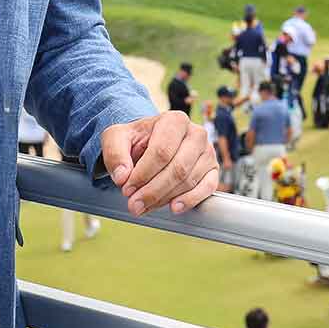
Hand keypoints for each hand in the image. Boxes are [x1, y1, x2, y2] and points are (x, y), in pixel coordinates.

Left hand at [100, 112, 216, 216]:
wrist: (152, 142)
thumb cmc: (137, 140)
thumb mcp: (117, 138)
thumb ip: (115, 153)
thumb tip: (122, 176)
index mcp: (174, 120)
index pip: (161, 152)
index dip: (143, 174)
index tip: (126, 189)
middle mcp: (196, 133)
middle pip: (177, 169)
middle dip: (153, 191)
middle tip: (134, 205)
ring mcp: (207, 152)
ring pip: (188, 180)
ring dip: (164, 198)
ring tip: (144, 206)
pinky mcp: (213, 170)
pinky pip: (208, 187)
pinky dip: (190, 200)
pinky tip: (174, 207)